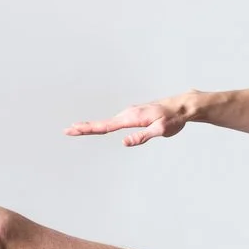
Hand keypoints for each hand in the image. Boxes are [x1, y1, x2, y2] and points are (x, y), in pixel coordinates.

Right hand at [64, 94, 195, 145]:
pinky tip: (97, 128)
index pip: (106, 126)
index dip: (89, 129)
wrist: (181, 106)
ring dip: (92, 126)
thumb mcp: (160, 130)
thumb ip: (142, 136)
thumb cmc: (173, 119)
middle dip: (84, 127)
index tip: (74, 129)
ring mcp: (130, 114)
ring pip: (107, 122)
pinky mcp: (133, 115)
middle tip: (67, 130)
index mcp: (131, 118)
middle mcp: (128, 114)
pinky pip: (115, 121)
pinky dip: (103, 124)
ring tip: (77, 129)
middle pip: (102, 123)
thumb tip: (124, 142)